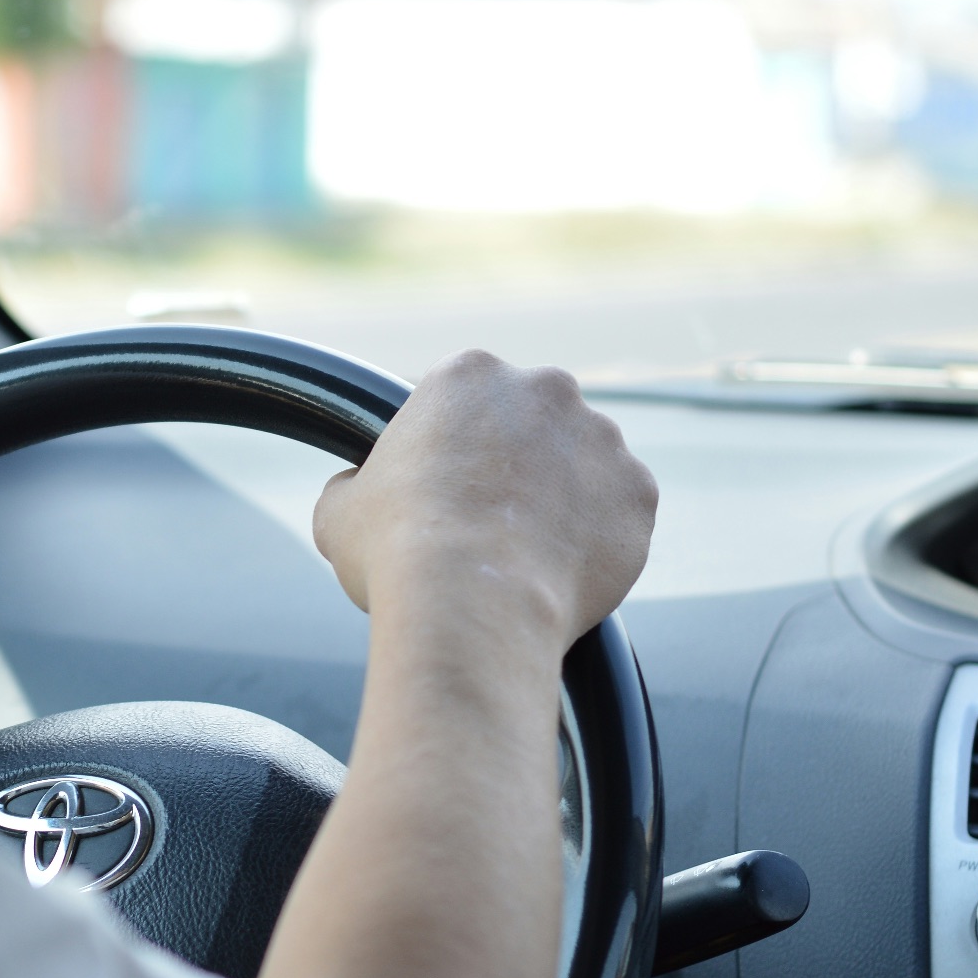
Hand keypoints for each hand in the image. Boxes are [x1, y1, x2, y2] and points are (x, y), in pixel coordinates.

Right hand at [313, 349, 656, 657]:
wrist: (471, 604)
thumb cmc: (398, 550)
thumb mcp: (339, 509)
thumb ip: (354, 485)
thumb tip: (353, 492)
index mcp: (469, 374)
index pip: (465, 398)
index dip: (452, 444)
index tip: (445, 484)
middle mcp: (545, 389)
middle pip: (533, 420)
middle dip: (517, 461)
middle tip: (488, 518)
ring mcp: (602, 438)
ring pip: (582, 464)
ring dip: (563, 496)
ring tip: (526, 554)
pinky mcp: (638, 492)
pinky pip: (620, 511)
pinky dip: (599, 537)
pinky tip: (561, 570)